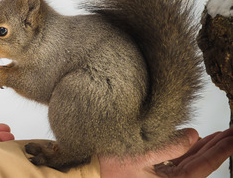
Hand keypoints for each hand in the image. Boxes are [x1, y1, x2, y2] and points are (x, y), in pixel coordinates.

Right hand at [100, 128, 232, 177]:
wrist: (91, 169)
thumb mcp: (141, 154)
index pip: (203, 165)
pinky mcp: (155, 169)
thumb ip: (170, 147)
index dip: (221, 150)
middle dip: (218, 147)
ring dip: (206, 147)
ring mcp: (163, 175)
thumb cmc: (111, 166)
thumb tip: (194, 135)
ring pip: (191, 160)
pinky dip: (189, 149)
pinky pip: (179, 159)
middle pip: (201, 163)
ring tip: (221, 135)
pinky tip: (197, 140)